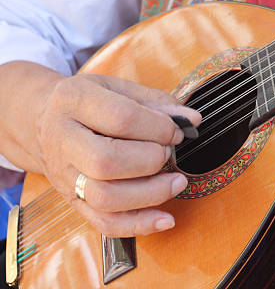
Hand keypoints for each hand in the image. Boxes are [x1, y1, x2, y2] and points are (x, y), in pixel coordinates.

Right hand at [35, 73, 200, 236]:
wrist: (44, 119)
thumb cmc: (89, 102)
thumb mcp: (118, 88)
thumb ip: (157, 102)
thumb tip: (192, 119)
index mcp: (74, 100)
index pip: (121, 118)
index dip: (158, 127)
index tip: (177, 131)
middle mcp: (62, 139)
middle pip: (106, 161)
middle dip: (151, 160)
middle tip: (169, 153)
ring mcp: (64, 175)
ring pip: (105, 197)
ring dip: (150, 193)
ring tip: (176, 181)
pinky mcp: (73, 201)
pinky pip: (104, 222)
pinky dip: (139, 225)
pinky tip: (165, 218)